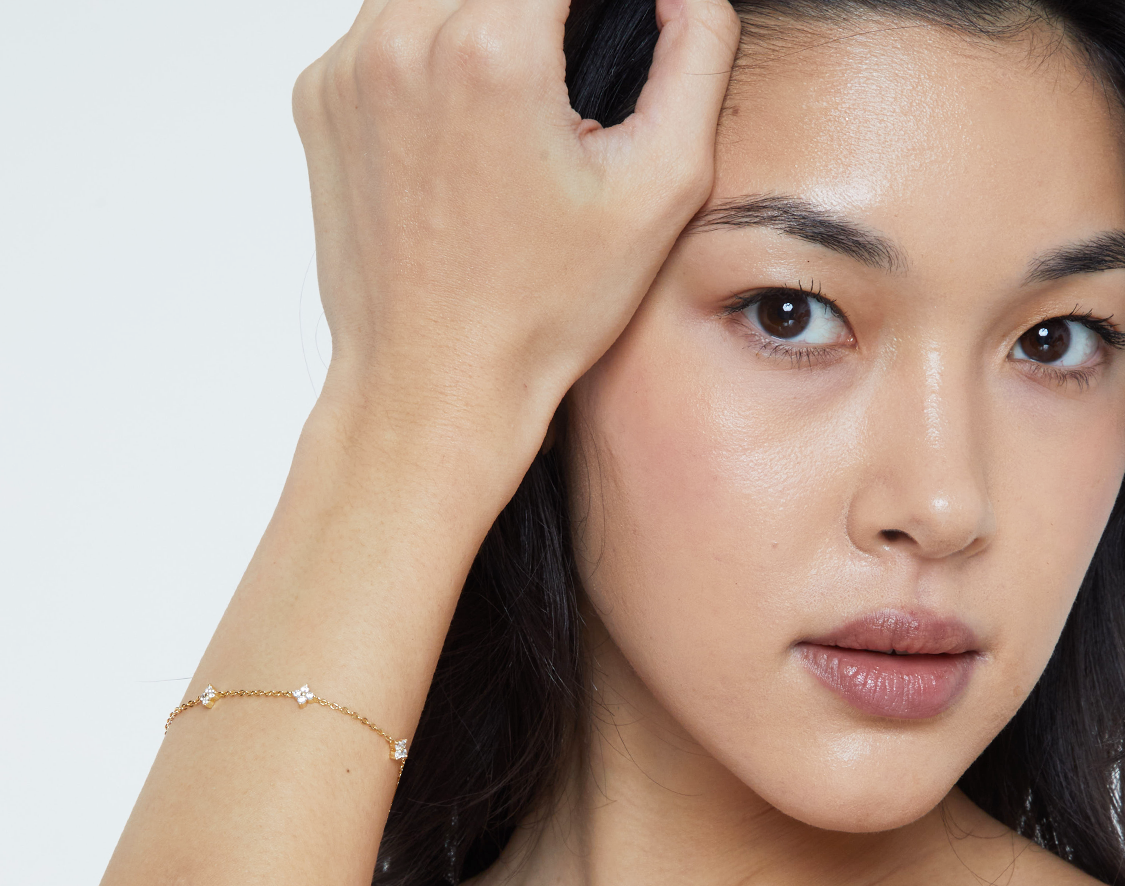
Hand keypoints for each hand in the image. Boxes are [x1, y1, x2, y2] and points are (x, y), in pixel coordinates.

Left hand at [292, 0, 739, 478]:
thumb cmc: (537, 314)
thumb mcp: (659, 189)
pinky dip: (431, 38)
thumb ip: (696, 54)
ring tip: (522, 89)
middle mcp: (403, 39)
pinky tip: (467, 115)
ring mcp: (349, 67)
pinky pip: (383, 19)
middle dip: (545, 4)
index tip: (616, 20)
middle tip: (570, 64)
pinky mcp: (320, 97)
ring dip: (487, 8)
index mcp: (491, 48)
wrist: (431, 383)